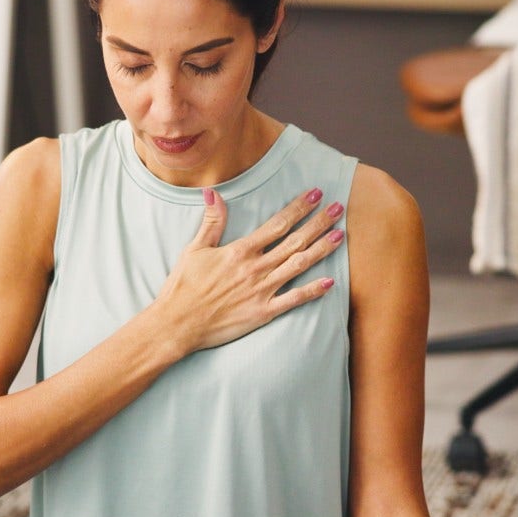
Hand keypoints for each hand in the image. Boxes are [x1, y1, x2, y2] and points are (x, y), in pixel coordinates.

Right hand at [155, 187, 345, 355]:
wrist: (177, 323)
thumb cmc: (182, 286)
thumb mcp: (194, 249)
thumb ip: (211, 221)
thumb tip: (213, 193)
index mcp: (240, 251)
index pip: (276, 224)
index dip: (298, 208)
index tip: (314, 194)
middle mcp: (255, 268)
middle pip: (294, 241)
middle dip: (318, 223)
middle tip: (338, 207)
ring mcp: (261, 291)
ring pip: (298, 265)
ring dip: (321, 249)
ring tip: (340, 235)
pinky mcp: (262, 312)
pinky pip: (293, 300)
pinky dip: (313, 291)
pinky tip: (331, 281)